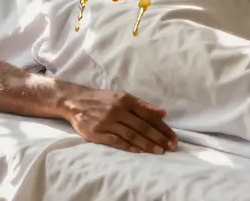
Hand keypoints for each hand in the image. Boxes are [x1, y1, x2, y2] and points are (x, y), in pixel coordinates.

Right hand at [62, 88, 177, 153]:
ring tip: (159, 151)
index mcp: (126, 100)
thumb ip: (143, 105)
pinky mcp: (98, 132)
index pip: (149, 115)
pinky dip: (128, 146)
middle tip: (171, 147)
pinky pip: (116, 140)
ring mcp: (107, 121)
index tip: (173, 137)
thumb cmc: (102, 100)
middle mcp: (118, 110)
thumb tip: (163, 113)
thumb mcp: (122, 97)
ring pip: (132, 134)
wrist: (75, 101)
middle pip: (142, 126)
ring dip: (147, 144)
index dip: (162, 127)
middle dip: (159, 138)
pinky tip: (139, 151)